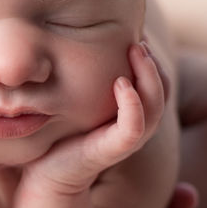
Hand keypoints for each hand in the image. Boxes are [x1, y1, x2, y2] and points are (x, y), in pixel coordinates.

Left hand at [21, 42, 165, 194]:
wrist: (43, 171)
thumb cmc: (59, 130)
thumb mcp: (77, 97)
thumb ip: (88, 75)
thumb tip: (80, 35)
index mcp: (132, 113)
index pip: (159, 84)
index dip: (153, 59)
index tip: (136, 36)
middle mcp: (135, 125)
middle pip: (162, 91)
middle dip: (154, 63)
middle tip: (138, 40)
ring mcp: (126, 138)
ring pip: (155, 106)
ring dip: (149, 75)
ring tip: (136, 51)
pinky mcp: (112, 149)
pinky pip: (134, 127)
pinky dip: (133, 104)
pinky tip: (120, 83)